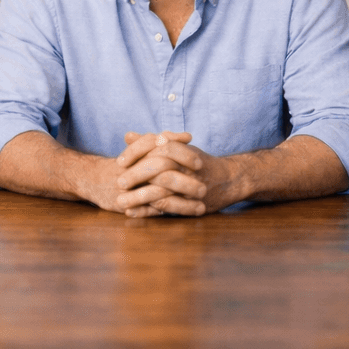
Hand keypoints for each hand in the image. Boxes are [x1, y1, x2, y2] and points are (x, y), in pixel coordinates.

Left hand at [115, 132, 237, 217]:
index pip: (156, 144)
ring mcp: (191, 184)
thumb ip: (150, 143)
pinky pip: (168, 207)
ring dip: (138, 196)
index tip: (119, 161)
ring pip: (163, 189)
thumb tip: (127, 136)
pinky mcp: (192, 203)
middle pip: (159, 166)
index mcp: (182, 149)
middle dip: (137, 174)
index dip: (136, 152)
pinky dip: (148, 211)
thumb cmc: (197, 163)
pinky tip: (132, 212)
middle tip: (119, 182)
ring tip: (120, 201)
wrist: (229, 180)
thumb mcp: (176, 148)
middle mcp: (187, 165)